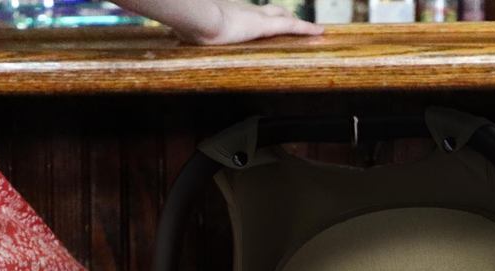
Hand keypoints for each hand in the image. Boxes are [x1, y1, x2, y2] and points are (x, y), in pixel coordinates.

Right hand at [178, 1, 324, 44]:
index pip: (249, 12)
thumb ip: (187, 29)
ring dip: (297, 24)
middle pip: (271, 11)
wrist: (199, 19)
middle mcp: (246, 10)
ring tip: (312, 30)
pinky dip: (307, 29)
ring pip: (284, 18)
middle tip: (290, 19)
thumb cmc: (191, 24)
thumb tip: (174, 36)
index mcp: (229, 12)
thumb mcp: (189, 29)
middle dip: (281, 15)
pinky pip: (293, 28)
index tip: (264, 17)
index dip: (259, 15)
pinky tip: (320, 32)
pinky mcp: (267, 26)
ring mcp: (258, 17)